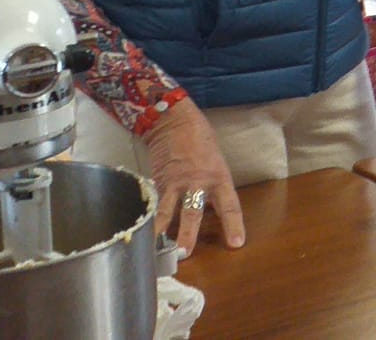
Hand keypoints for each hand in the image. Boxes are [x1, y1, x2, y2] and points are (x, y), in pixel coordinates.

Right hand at [142, 100, 244, 257]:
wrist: (175, 122)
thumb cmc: (201, 143)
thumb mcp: (217, 165)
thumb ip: (214, 189)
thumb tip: (210, 213)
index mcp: (219, 178)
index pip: (229, 206)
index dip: (233, 225)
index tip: (236, 243)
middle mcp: (197, 183)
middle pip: (193, 212)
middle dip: (188, 234)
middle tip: (184, 253)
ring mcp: (174, 183)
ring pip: (167, 211)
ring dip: (161, 231)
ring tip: (155, 249)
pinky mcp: (157, 182)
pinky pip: (153, 203)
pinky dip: (148, 218)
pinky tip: (140, 232)